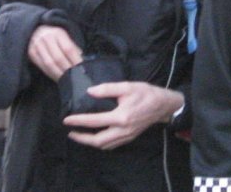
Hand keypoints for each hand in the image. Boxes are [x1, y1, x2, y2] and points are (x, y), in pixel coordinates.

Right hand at [28, 25, 82, 80]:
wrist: (37, 30)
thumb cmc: (56, 36)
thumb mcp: (66, 36)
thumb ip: (74, 47)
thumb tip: (82, 62)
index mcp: (58, 32)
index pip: (68, 49)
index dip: (75, 60)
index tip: (81, 68)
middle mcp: (46, 38)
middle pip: (58, 58)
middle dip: (67, 70)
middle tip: (75, 77)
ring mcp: (37, 45)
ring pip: (49, 64)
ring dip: (59, 74)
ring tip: (67, 79)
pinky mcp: (31, 52)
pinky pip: (42, 66)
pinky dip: (50, 74)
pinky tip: (57, 77)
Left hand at [63, 82, 182, 149]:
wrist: (164, 105)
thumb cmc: (146, 93)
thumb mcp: (127, 86)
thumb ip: (107, 89)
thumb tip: (90, 92)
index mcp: (121, 117)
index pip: (94, 121)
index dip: (78, 121)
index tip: (66, 120)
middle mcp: (123, 130)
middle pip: (98, 141)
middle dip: (82, 138)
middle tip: (70, 132)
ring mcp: (127, 136)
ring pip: (105, 145)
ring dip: (90, 142)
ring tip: (79, 135)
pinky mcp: (130, 137)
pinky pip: (112, 145)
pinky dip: (101, 143)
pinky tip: (95, 137)